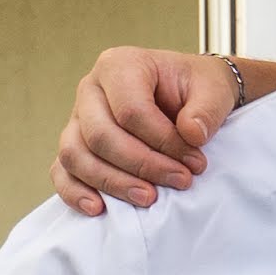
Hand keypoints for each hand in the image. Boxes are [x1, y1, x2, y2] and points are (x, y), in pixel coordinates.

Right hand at [58, 47, 241, 215]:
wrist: (188, 94)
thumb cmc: (197, 89)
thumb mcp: (214, 90)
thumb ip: (206, 110)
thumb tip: (191, 134)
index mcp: (120, 65)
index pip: (130, 110)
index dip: (163, 142)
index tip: (195, 162)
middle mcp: (90, 89)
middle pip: (100, 135)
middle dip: (142, 165)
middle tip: (180, 181)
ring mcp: (77, 118)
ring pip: (76, 155)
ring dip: (112, 183)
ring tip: (149, 199)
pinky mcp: (75, 145)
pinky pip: (61, 171)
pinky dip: (75, 192)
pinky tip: (99, 209)